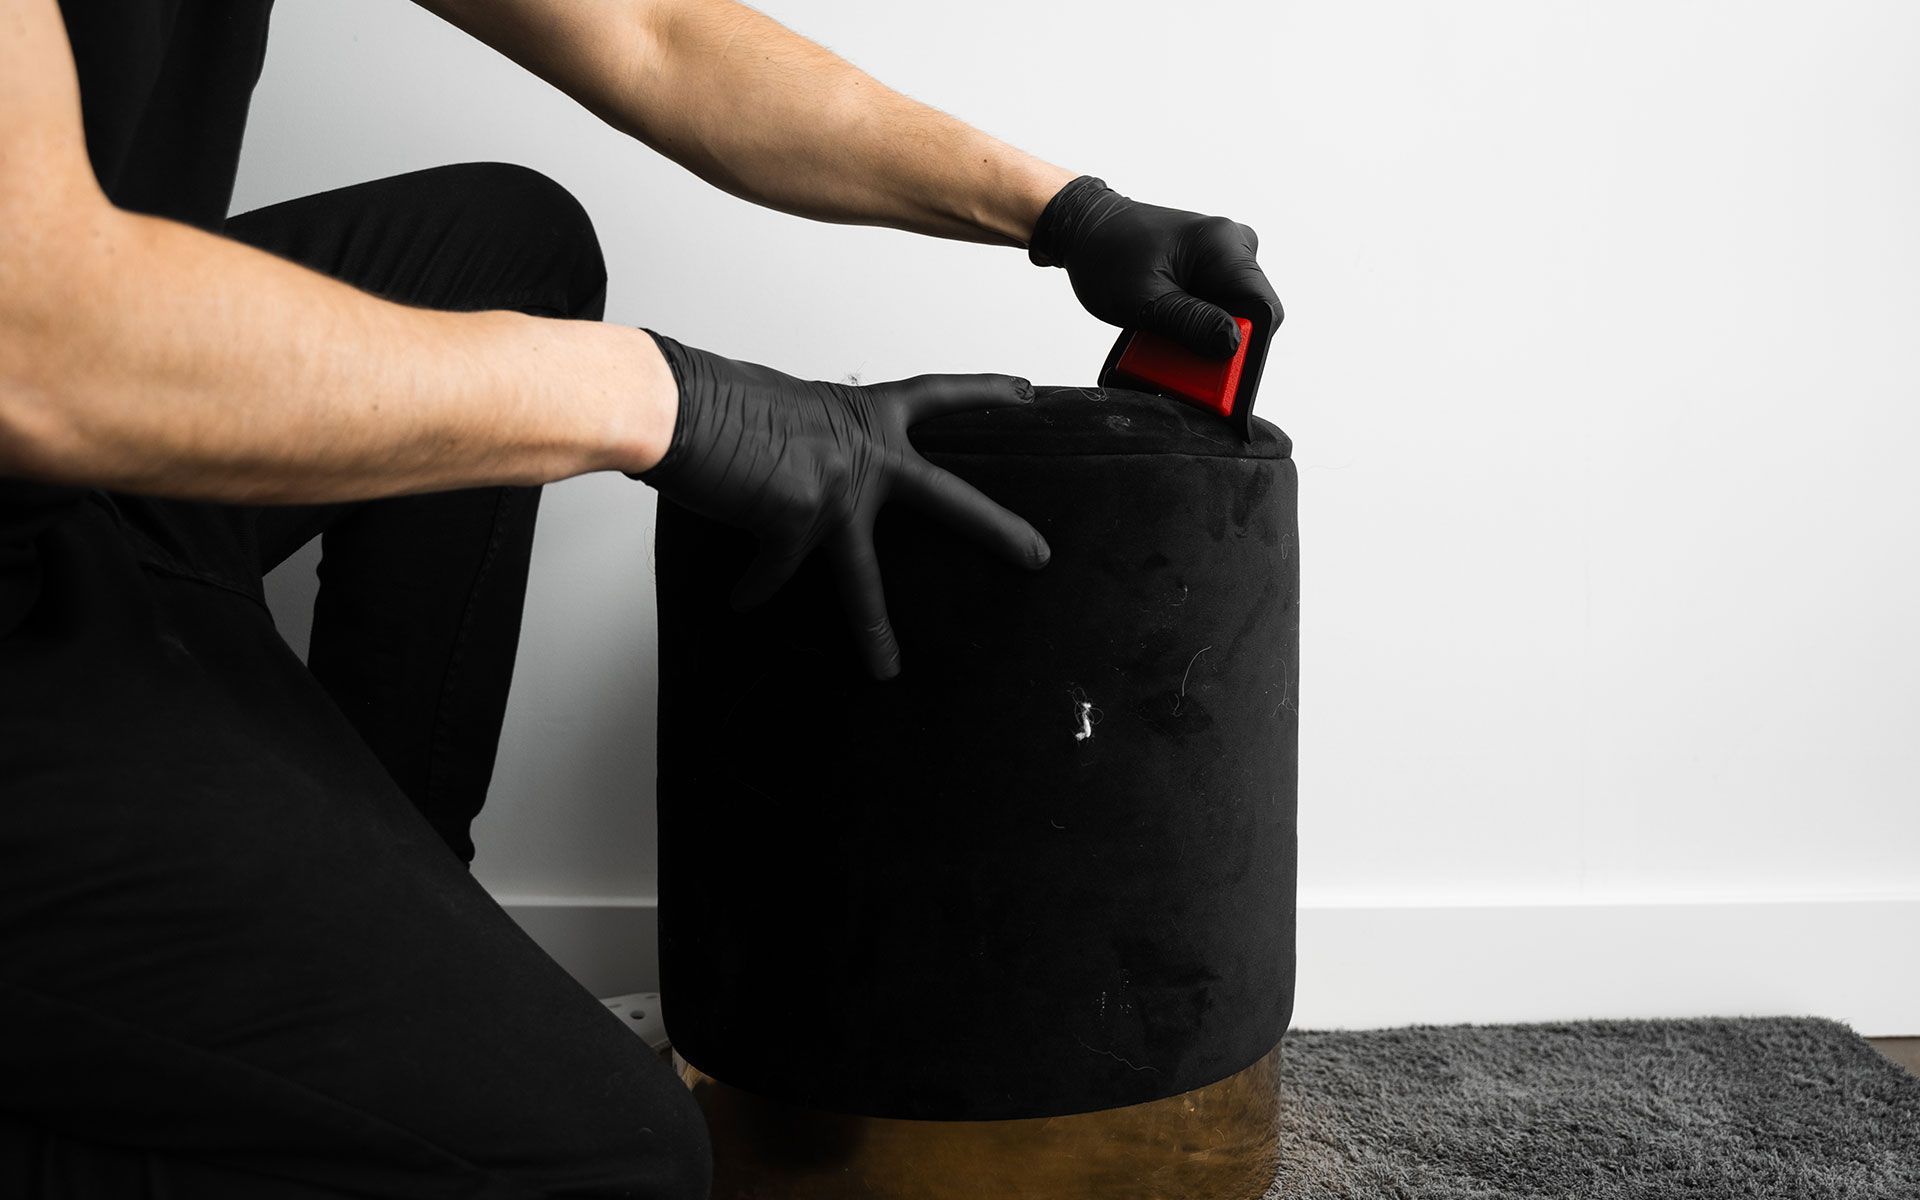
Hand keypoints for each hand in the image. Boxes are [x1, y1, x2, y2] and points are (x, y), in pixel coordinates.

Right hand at [634, 332, 1049, 679]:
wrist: (676, 404)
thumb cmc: (718, 400)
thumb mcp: (791, 407)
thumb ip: (821, 441)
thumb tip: (815, 479)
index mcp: (862, 414)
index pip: (936, 395)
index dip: (982, 392)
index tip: (1025, 394)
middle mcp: (864, 452)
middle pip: (947, 496)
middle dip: (995, 529)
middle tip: (1037, 556)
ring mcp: (838, 489)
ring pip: (863, 577)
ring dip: (874, 629)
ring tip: (886, 669)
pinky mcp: (798, 523)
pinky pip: (776, 572)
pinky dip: (755, 588)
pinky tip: (742, 598)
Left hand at [1028, 175, 1281, 357]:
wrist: (1085, 229)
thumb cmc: (1106, 254)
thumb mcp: (1142, 300)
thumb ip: (1189, 323)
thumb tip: (1232, 345)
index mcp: (1224, 245)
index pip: (1263, 309)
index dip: (1245, 346)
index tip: (1215, 371)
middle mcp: (1234, 247)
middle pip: (1249, 316)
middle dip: (1216, 344)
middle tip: (1174, 355)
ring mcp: (1225, 258)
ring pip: (1232, 316)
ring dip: (1200, 336)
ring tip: (1159, 336)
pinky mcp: (1212, 270)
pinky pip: (1216, 308)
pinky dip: (1193, 325)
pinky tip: (1164, 328)